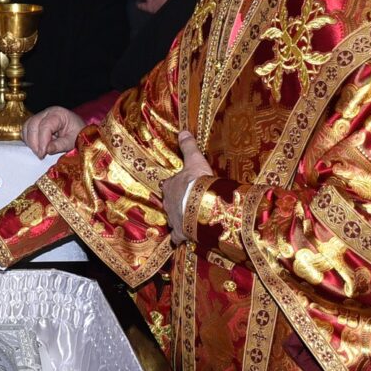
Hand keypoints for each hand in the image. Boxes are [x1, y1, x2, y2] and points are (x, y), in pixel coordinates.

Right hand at [22, 106, 83, 156]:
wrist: (80, 132)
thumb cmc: (78, 135)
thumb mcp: (72, 141)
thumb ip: (59, 145)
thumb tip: (46, 150)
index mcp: (58, 114)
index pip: (45, 126)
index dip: (42, 141)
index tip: (42, 154)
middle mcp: (48, 112)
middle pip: (33, 124)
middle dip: (34, 142)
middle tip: (40, 155)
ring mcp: (41, 116)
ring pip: (27, 126)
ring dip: (30, 141)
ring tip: (39, 152)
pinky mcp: (36, 123)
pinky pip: (26, 129)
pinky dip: (28, 139)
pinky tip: (36, 148)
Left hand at [162, 131, 212, 246]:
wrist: (203, 206)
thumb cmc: (197, 181)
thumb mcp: (195, 160)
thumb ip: (188, 146)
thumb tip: (183, 131)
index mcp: (170, 186)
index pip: (169, 185)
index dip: (176, 185)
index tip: (182, 186)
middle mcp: (167, 203)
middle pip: (170, 202)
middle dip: (177, 202)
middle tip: (187, 202)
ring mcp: (173, 219)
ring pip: (172, 218)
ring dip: (179, 218)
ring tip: (188, 219)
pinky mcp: (180, 232)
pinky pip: (177, 236)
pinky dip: (179, 237)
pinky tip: (181, 239)